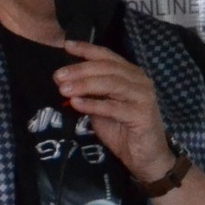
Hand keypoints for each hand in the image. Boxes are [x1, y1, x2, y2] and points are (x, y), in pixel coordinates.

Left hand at [55, 42, 174, 182]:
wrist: (146, 158)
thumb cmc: (123, 131)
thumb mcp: (101, 109)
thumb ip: (89, 94)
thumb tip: (64, 82)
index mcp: (131, 74)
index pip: (107, 56)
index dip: (87, 49)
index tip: (66, 46)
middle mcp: (140, 80)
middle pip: (107, 68)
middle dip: (80, 70)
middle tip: (58, 76)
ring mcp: (143, 96)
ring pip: (111, 84)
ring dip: (84, 85)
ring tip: (64, 90)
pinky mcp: (142, 114)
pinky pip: (114, 107)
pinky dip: (93, 104)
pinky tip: (76, 104)